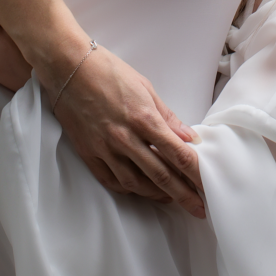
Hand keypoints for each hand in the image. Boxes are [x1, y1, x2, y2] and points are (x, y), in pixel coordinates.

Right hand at [50, 46, 204, 219]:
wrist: (68, 66)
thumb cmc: (108, 70)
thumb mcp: (145, 87)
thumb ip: (167, 117)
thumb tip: (188, 136)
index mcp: (144, 118)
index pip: (177, 154)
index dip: (195, 173)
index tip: (207, 186)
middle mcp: (125, 138)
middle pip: (161, 175)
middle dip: (183, 195)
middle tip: (199, 208)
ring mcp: (105, 148)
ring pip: (136, 183)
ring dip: (157, 195)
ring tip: (172, 199)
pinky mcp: (89, 153)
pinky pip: (111, 180)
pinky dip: (129, 189)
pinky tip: (140, 189)